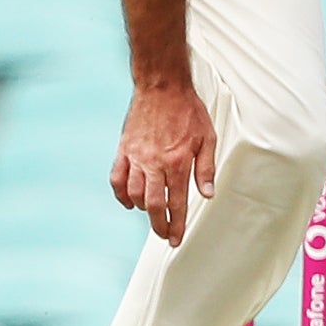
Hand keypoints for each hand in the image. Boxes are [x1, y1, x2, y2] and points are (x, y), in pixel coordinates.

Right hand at [112, 84, 216, 245]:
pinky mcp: (124, 150)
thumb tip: (208, 194)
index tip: (175, 239)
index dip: (177, 224)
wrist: (162, 86)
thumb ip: (206, 168)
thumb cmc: (187, 110)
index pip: (177, 203)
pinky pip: (117, 179)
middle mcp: (155, 163)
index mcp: (178, 162)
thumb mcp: (207, 138)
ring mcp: (136, 157)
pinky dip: (121, 195)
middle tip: (164, 235)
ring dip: (143, 209)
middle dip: (159, 225)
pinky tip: (129, 202)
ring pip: (135, 194)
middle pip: (154, 205)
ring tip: (152, 214)